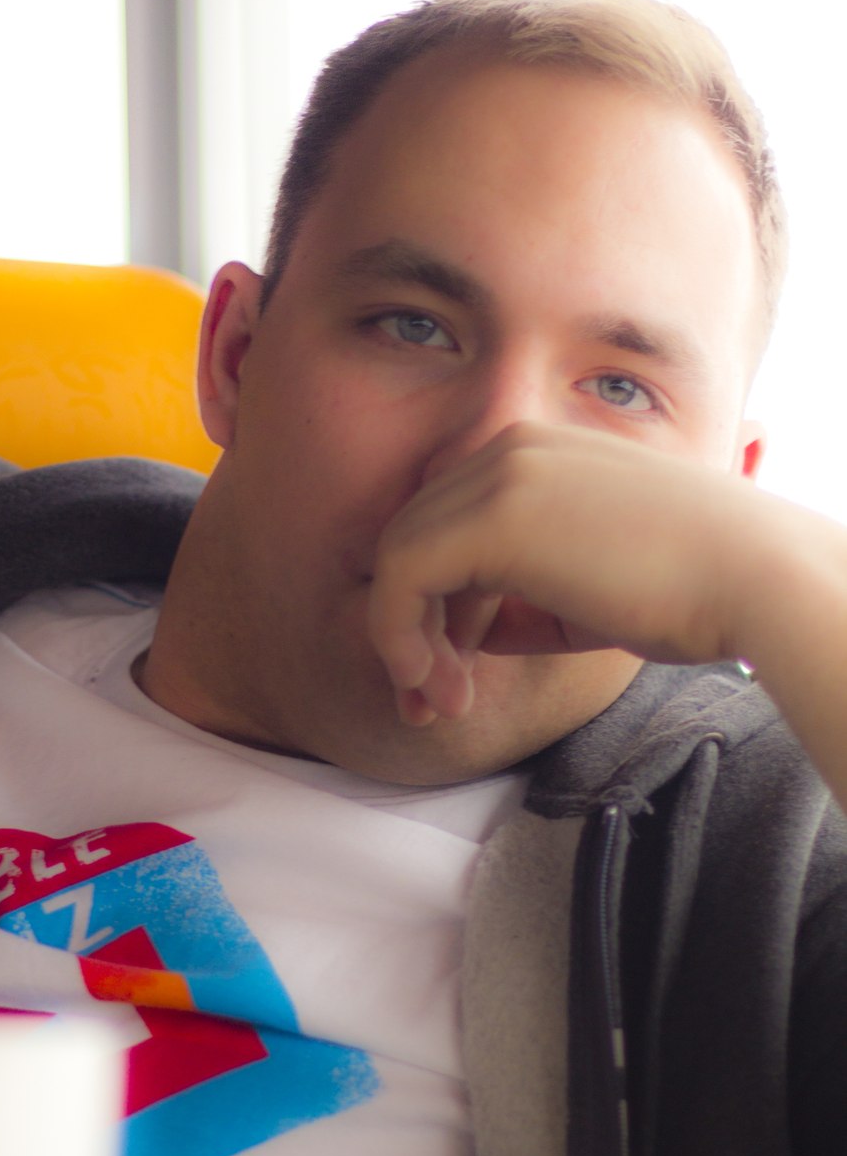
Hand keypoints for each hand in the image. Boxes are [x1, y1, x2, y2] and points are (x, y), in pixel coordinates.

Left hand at [367, 423, 767, 725]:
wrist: (755, 579)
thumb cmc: (692, 592)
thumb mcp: (586, 590)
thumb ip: (520, 599)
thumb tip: (463, 632)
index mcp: (538, 453)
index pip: (450, 525)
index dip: (436, 607)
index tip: (449, 678)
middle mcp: (511, 449)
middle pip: (417, 539)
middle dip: (412, 629)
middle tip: (429, 703)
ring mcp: (500, 475)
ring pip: (399, 558)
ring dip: (407, 642)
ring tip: (442, 706)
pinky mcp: (492, 517)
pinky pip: (401, 576)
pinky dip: (399, 636)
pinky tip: (434, 685)